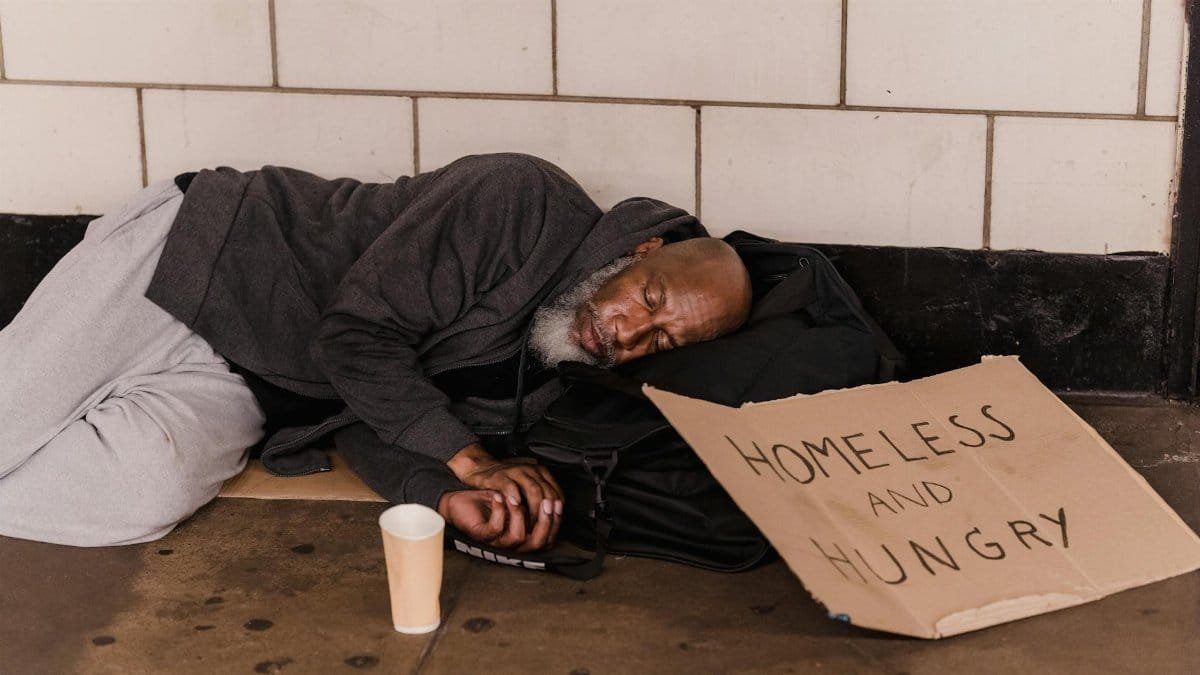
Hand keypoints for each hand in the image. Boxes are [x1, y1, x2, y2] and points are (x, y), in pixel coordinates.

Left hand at [437, 489, 553, 551]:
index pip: (547, 539)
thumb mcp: (518, 500)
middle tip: (546, 503)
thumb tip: (556, 498)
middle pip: (537, 543)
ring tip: (515, 497)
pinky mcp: (481, 535)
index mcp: (523, 537)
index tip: (557, 504)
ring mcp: (496, 542)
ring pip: (518, 536)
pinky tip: (498, 497)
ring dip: (520, 513)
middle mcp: (511, 543)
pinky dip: (499, 510)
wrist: (460, 500)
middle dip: (545, 522)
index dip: (555, 523)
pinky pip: (496, 528)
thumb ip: (535, 503)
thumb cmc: (489, 501)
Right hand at [447, 443, 562, 548]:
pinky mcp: (501, 476)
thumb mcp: (527, 488)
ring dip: (534, 511)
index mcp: (541, 472)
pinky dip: (515, 501)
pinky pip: (512, 488)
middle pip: (548, 492)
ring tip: (531, 524)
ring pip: (534, 491)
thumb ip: (540, 498)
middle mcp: (531, 470)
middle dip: (547, 513)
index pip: (557, 493)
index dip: (557, 512)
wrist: (481, 469)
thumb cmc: (505, 482)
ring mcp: (517, 471)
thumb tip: (554, 520)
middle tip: (544, 528)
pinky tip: (516, 512)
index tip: (553, 526)